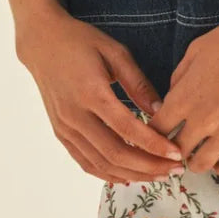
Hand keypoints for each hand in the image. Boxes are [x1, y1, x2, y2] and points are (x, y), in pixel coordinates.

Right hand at [15, 10, 184, 185]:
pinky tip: (129, 175)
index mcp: (92, 92)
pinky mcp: (60, 133)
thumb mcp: (115, 53)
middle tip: (174, 169)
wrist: (42, 43)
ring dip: (132, 174)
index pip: (128, 129)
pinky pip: (85, 162)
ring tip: (158, 175)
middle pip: (115, 153)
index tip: (176, 153)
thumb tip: (161, 111)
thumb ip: (138, 84)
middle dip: (148, 166)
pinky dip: (108, 174)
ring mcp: (65, 127)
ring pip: (101, 163)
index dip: (154, 145)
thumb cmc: (81, 42)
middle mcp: (75, 115)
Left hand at [148, 10, 218, 177]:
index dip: (154, 131)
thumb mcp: (197, 49)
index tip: (160, 129)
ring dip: (194, 161)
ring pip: (200, 164)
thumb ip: (180, 76)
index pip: (156, 128)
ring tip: (198, 154)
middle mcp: (202, 120)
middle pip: (175, 150)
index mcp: (184, 97)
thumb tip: (172, 94)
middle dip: (172, 148)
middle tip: (178, 143)